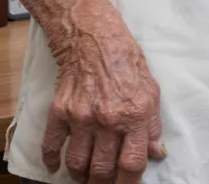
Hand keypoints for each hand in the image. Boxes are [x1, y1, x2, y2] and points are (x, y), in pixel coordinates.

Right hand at [42, 1, 165, 183]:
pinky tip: (55, 166)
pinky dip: (52, 160)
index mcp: (135, 116)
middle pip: (102, 170)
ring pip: (77, 164)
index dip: (129, 183)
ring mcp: (81, 117)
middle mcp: (108, 120)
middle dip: (103, 183)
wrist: (93, 39)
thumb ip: (153, 125)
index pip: (132, 164)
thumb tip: (158, 152)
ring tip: (84, 177)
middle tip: (103, 183)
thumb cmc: (126, 62)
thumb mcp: (151, 91)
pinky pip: (51, 146)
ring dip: (80, 176)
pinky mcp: (60, 111)